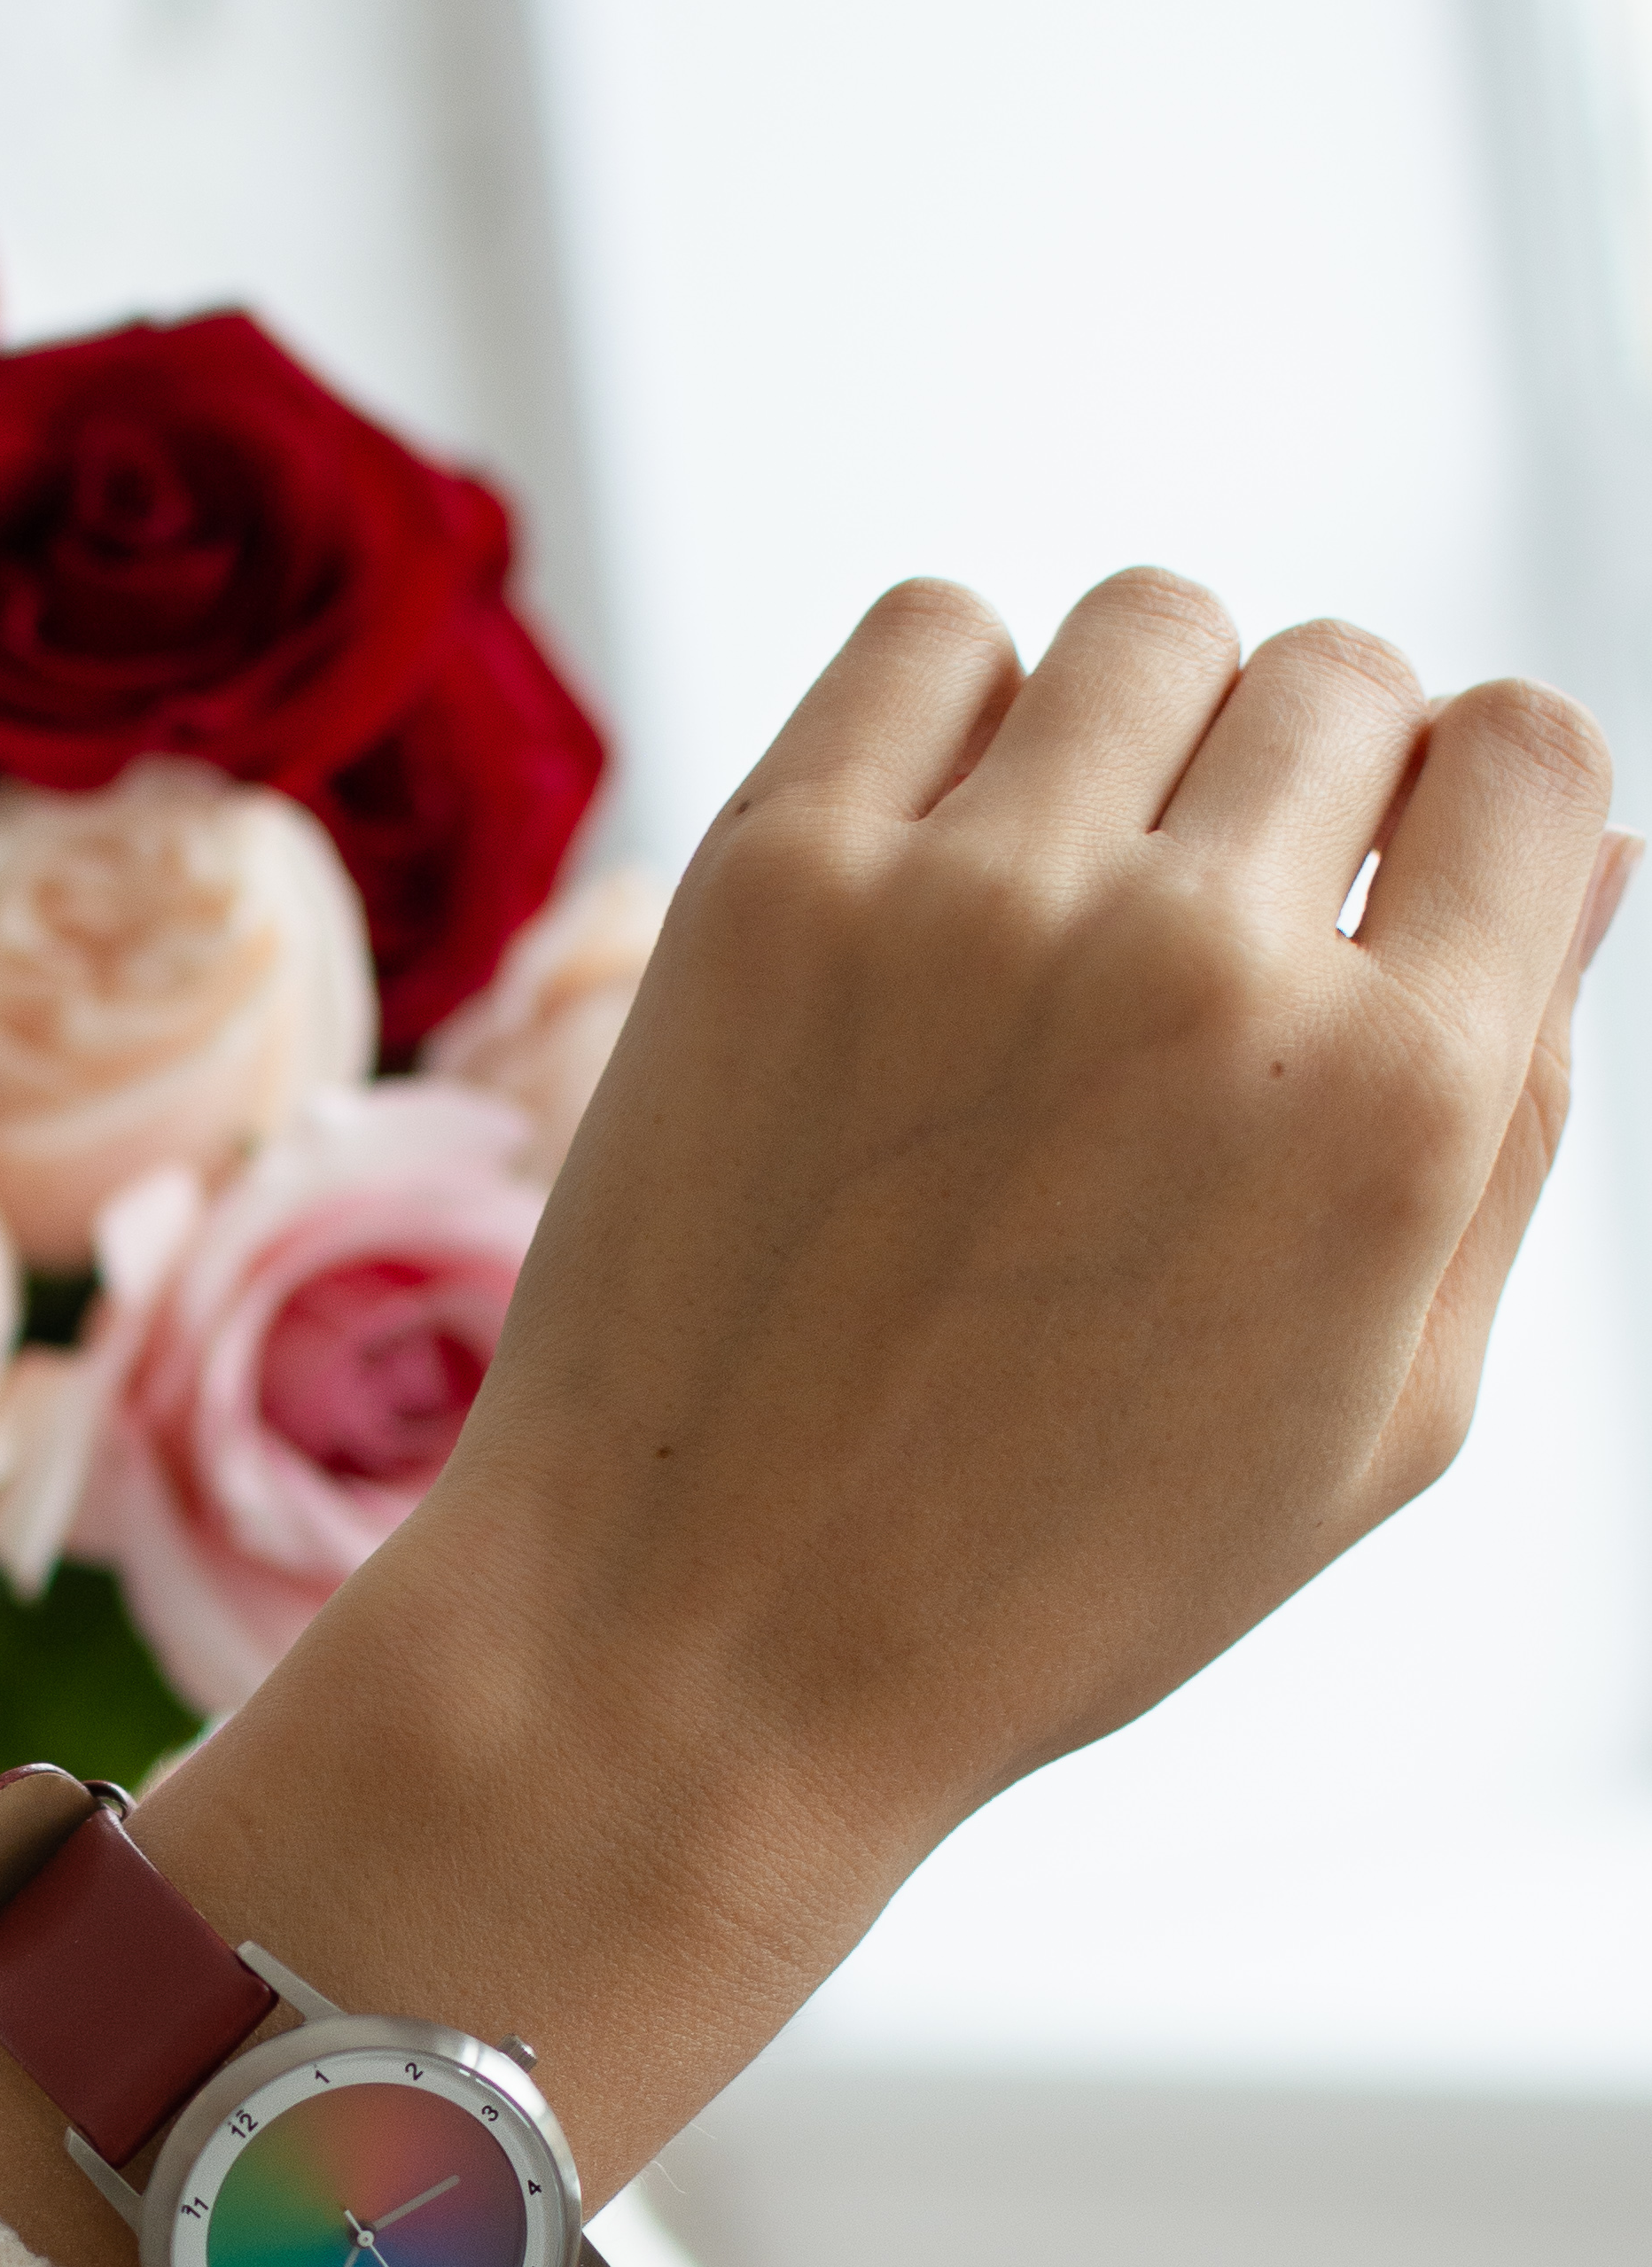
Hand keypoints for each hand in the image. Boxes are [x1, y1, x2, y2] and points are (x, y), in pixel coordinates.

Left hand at [0, 576, 1626, 2266]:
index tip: (1403, 893)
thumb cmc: (1054, 1568)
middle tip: (1218, 932)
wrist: (701, 1641)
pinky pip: (931, 631)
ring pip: (1151, 626)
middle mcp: (1198, 963)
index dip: (1487, 813)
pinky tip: (941, 853)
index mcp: (1393, 1105)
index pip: (1536, 757)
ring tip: (1077, 889)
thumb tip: (1583, 858)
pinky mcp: (770, 876)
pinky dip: (962, 705)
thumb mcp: (1382, 1417)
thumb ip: (1512, 1123)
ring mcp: (969, 900)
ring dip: (1151, 727)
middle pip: (1345, 678)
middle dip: (1324, 781)